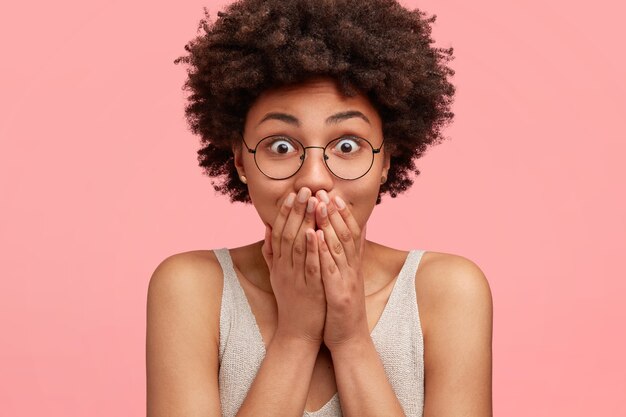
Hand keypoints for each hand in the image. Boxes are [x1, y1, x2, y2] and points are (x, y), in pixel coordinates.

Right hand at [261, 187, 325, 345]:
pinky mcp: (310, 288)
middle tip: (305, 190)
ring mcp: (296, 278)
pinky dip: (313, 248)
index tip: (293, 194)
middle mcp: (285, 268)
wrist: (297, 333)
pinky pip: (310, 266)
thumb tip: (268, 228)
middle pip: (289, 234)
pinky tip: (317, 232)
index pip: (280, 232)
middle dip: (297, 211)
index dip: (286, 212)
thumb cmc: (291, 302)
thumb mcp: (277, 275)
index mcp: (279, 264)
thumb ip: (272, 252)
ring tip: (312, 202)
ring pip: (299, 246)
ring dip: (305, 222)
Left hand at [314, 191, 369, 350]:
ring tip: (320, 205)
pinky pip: (331, 269)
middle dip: (334, 212)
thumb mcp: (343, 280)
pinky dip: (324, 252)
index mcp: (351, 265)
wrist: (349, 339)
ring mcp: (347, 280)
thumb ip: (343, 259)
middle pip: (345, 234)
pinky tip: (316, 237)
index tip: (332, 194)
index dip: (342, 213)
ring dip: (329, 224)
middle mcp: (352, 269)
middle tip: (325, 191)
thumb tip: (343, 238)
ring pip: (339, 247)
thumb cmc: (341, 308)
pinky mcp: (339, 294)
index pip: (350, 233)